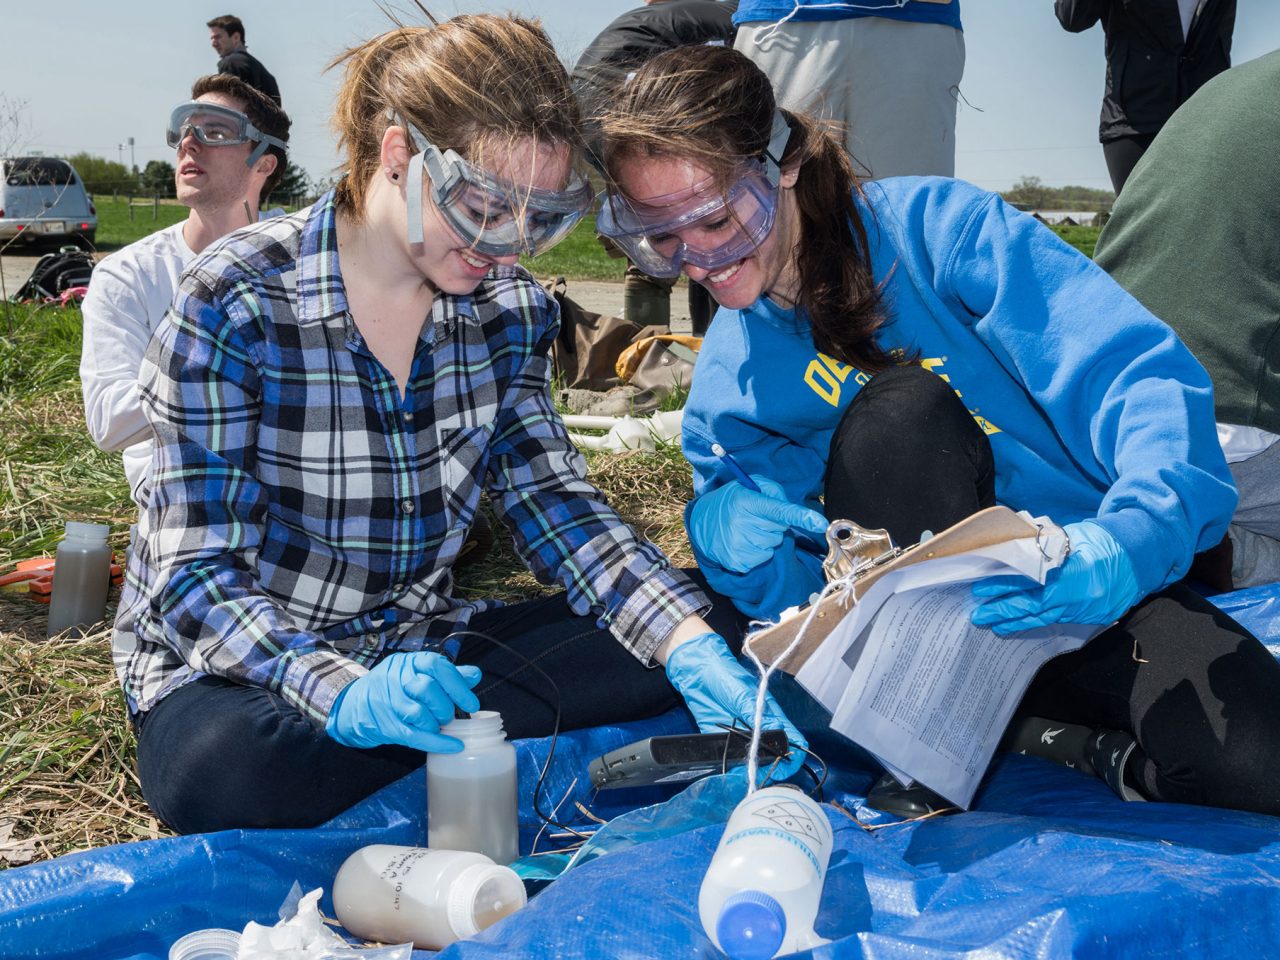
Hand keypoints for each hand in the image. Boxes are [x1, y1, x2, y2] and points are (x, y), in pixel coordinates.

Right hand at [326, 651, 482, 752]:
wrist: (356, 704)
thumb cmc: (396, 687)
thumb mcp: (419, 672)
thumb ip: (448, 674)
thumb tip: (475, 675)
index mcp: (409, 662)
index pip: (436, 665)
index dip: (457, 685)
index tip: (472, 703)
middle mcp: (396, 678)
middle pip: (426, 689)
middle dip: (445, 706)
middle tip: (451, 715)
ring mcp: (389, 702)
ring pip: (418, 713)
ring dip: (437, 723)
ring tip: (441, 725)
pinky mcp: (387, 726)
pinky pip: (414, 736)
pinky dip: (437, 742)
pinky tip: (453, 745)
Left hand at [664, 631, 808, 781]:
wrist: (697, 674)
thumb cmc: (725, 676)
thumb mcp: (743, 694)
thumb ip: (758, 715)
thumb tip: (779, 732)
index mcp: (771, 716)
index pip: (791, 739)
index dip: (794, 755)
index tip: (787, 765)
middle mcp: (759, 730)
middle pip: (773, 756)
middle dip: (773, 768)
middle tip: (765, 775)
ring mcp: (741, 737)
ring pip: (753, 762)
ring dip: (752, 771)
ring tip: (748, 777)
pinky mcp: (721, 741)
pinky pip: (729, 761)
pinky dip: (732, 769)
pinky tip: (731, 773)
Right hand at [689, 477, 827, 572]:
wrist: (702, 524)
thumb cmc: (734, 502)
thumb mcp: (751, 486)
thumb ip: (775, 493)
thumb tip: (796, 512)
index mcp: (747, 501)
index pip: (779, 510)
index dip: (801, 517)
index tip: (820, 524)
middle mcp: (742, 523)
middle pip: (780, 529)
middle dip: (772, 524)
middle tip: (753, 517)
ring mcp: (740, 545)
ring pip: (774, 544)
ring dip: (765, 538)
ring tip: (745, 530)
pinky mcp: (739, 562)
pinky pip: (765, 557)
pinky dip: (758, 551)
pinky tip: (743, 542)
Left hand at [971, 520, 1141, 633]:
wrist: (1143, 556)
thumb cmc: (1105, 540)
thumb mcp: (1073, 536)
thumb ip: (1044, 546)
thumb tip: (1012, 549)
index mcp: (1073, 571)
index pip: (1029, 581)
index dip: (1004, 586)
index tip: (982, 588)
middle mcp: (1079, 594)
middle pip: (1034, 605)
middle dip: (1004, 610)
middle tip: (979, 614)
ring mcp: (1087, 609)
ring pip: (1045, 617)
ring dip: (1017, 621)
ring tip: (994, 626)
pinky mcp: (1092, 616)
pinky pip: (1059, 621)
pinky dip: (1037, 622)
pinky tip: (1020, 624)